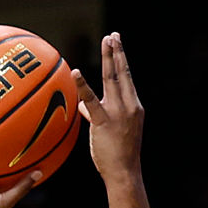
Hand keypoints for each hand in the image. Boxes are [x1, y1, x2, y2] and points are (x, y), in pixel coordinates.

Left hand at [72, 33, 143, 183]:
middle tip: (113, 35)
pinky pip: (91, 101)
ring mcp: (118, 112)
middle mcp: (128, 105)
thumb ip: (96, 115)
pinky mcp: (104, 122)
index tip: (117, 44)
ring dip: (109, 58)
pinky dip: (82, 85)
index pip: (126, 78)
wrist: (125, 172)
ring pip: (112, 80)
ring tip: (106, 41)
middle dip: (117, 52)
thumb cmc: (117, 155)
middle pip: (122, 73)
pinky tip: (75, 72)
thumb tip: (83, 105)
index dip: (121, 60)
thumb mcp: (110, 131)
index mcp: (133, 106)